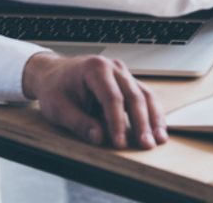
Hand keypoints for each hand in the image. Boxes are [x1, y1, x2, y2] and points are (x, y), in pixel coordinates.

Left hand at [22, 52, 166, 149]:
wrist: (53, 73)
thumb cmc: (55, 88)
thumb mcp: (57, 107)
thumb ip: (79, 122)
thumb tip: (100, 138)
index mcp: (95, 68)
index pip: (113, 98)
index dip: (118, 122)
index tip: (120, 143)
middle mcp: (114, 67)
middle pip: (134, 96)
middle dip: (142, 123)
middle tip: (146, 144)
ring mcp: (123, 73)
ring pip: (145, 95)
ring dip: (153, 118)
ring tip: (159, 139)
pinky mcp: (127, 82)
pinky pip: (144, 97)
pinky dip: (152, 113)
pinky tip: (158, 128)